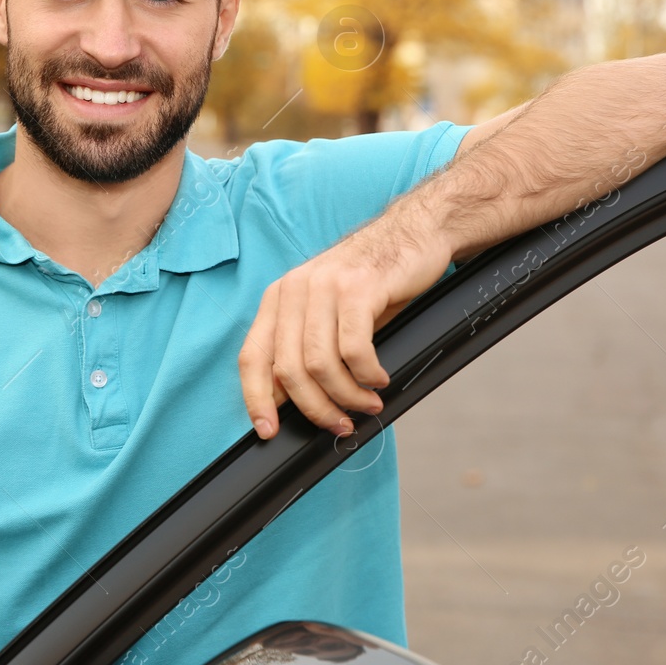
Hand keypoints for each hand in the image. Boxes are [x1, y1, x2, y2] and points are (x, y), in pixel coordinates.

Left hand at [238, 222, 451, 438]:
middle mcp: (294, 290)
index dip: (256, 399)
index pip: (252, 356)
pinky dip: (367, 374)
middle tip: (340, 424)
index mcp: (278, 298)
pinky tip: (380, 379)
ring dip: (346, 396)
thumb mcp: (328, 312)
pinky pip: (354, 349)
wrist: (413, 234)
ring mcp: (324, 286)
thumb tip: (292, 400)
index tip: (268, 431)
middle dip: (315, 408)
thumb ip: (305, 348)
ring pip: (320, 365)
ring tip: (367, 404)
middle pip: (288, 370)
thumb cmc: (372, 282)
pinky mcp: (358, 288)